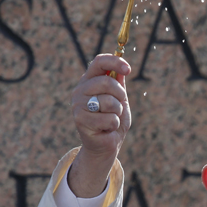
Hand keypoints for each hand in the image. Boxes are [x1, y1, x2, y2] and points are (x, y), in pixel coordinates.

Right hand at [68, 54, 131, 196]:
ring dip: (117, 112)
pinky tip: (106, 128)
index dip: (115, 62)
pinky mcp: (80, 120)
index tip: (128, 69)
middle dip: (120, 95)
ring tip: (111, 118)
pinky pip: (108, 119)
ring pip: (109, 102)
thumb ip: (119, 83)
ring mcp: (78, 105)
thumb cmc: (113, 119)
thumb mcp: (120, 98)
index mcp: (89, 81)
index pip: (99, 62)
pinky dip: (113, 124)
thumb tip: (122, 68)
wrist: (106, 144)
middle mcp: (80, 90)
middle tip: (119, 105)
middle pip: (106, 82)